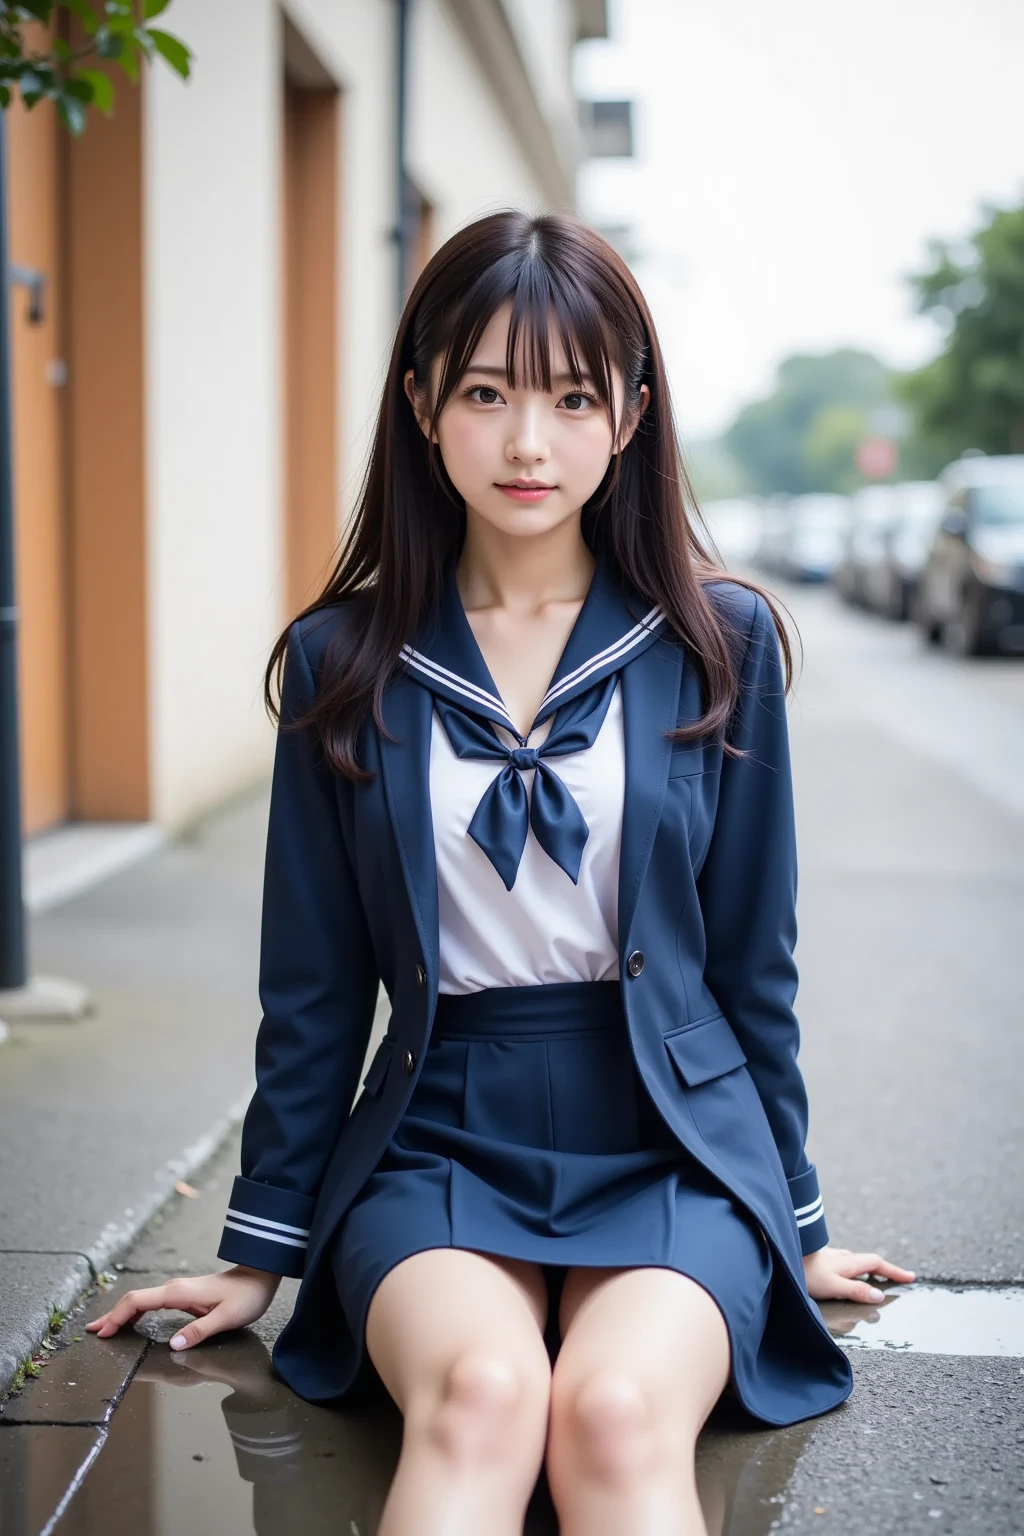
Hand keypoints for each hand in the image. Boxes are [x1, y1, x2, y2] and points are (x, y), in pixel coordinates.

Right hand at [85, 1265, 280, 1351]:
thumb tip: (173, 1345)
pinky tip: (133, 1323)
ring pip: (142, 1301)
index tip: (103, 1332)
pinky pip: (152, 1303)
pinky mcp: (184, 1295)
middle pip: (135, 1300)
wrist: (260, 1276)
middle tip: (92, 1332)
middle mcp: (175, 1289)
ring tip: (106, 1330)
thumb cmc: (246, 1296)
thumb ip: (200, 1330)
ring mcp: (179, 1291)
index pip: (139, 1301)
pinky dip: (137, 1313)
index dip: (118, 1316)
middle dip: (112, 1315)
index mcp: (180, 1293)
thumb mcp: (227, 1317)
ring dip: (122, 1314)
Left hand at [802, 1245, 914, 1304]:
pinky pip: (844, 1264)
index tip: (910, 1277)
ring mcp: (831, 1257)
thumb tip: (880, 1296)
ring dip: (868, 1269)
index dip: (894, 1271)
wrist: (780, 1253)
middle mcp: (842, 1257)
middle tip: (897, 1279)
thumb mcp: (833, 1286)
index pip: (877, 1264)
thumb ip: (856, 1291)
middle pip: (869, 1261)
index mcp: (848, 1263)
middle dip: (884, 1270)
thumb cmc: (805, 1272)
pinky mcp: (820, 1260)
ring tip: (875, 1280)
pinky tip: (846, 1275)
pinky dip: (853, 1270)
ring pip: (855, 1262)